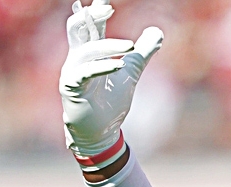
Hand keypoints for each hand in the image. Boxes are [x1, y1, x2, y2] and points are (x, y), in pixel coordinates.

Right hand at [59, 0, 162, 156]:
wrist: (101, 131)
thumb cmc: (110, 100)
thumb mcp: (131, 71)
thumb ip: (143, 52)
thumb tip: (158, 31)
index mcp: (89, 52)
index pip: (91, 25)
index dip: (96, 10)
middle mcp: (77, 58)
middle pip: (78, 29)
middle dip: (90, 16)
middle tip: (107, 7)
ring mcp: (72, 72)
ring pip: (85, 50)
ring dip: (108, 46)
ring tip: (130, 46)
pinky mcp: (71, 88)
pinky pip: (83, 73)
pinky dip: (101, 67)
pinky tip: (118, 64)